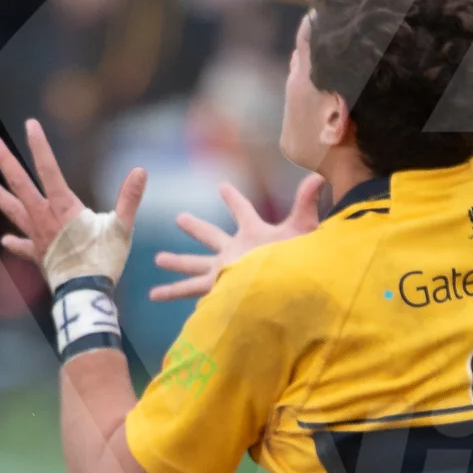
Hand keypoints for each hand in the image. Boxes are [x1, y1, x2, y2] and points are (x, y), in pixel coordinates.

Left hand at [0, 118, 143, 282]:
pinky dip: (15, 242)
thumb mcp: (121, 228)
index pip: (48, 170)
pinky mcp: (38, 255)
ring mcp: (37, 237)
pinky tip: (6, 238)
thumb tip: (141, 171)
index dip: (39, 146)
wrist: (84, 294)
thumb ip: (129, 198)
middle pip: (20, 185)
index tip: (30, 125)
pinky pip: (22, 246)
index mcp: (63, 208)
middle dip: (6, 163)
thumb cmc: (103, 260)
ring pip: (14, 211)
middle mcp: (44, 218)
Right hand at [150, 175, 324, 301]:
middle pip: (211, 236)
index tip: (222, 187)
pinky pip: (189, 289)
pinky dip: (171, 292)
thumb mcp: (301, 228)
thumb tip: (319, 177)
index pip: (242, 211)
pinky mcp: (216, 287)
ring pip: (195, 264)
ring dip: (177, 261)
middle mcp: (236, 252)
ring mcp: (224, 270)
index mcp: (254, 234)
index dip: (233, 199)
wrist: (286, 291)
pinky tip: (154, 295)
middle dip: (196, 228)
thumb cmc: (296, 260)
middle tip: (179, 218)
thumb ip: (306, 203)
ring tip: (158, 259)